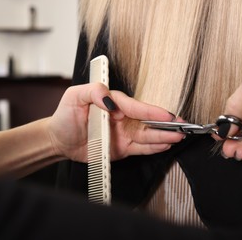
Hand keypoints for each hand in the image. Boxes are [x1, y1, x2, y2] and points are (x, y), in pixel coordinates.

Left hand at [47, 83, 182, 161]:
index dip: (152, 112)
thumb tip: (112, 101)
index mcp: (113, 103)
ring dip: (164, 136)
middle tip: (182, 126)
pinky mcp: (123, 148)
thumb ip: (93, 92)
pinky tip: (166, 145)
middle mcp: (122, 118)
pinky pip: (141, 148)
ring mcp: (124, 134)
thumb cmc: (65, 116)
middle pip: (148, 121)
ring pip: (148, 135)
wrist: (59, 140)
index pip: (136, 107)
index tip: (166, 115)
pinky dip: (154, 147)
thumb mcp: (74, 97)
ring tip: (178, 137)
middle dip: (166, 123)